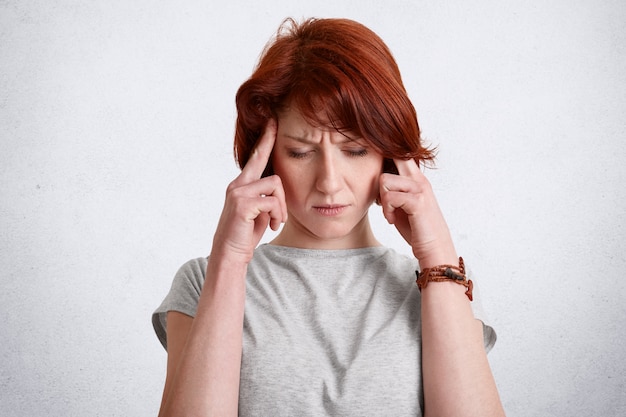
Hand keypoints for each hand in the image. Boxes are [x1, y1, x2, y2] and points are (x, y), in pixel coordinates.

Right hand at [211, 119, 287, 262]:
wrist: (230, 254)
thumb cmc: (245, 235)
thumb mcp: (259, 212)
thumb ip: (266, 197)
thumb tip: (278, 188)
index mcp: (241, 185)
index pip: (255, 158)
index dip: (265, 140)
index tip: (272, 122)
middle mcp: (237, 185)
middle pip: (267, 164)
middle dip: (274, 154)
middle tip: (278, 129)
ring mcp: (238, 193)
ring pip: (276, 185)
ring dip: (282, 206)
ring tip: (277, 221)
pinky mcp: (243, 203)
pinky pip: (273, 201)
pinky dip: (278, 215)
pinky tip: (272, 226)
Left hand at [379, 158, 456, 266]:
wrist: (435, 249)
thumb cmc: (417, 228)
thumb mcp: (404, 204)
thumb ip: (395, 189)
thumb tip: (377, 179)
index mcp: (416, 178)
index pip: (400, 153)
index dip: (386, 153)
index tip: (378, 157)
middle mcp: (419, 179)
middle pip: (392, 158)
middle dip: (381, 175)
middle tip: (382, 198)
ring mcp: (420, 189)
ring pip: (384, 180)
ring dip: (382, 200)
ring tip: (390, 213)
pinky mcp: (418, 202)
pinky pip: (389, 197)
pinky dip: (387, 210)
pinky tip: (393, 220)